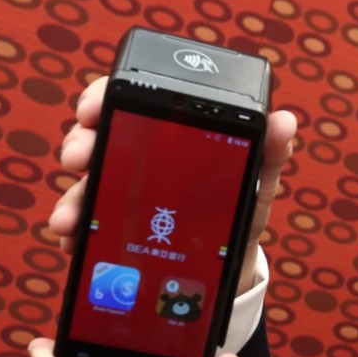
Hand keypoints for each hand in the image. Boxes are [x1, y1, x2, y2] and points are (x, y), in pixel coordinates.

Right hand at [49, 76, 296, 294]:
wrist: (231, 262)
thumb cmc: (241, 209)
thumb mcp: (257, 182)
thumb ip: (269, 152)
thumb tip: (285, 121)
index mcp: (170, 134)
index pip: (130, 99)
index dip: (104, 95)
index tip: (92, 108)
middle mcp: (139, 155)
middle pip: (96, 135)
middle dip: (80, 142)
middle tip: (79, 158)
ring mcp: (122, 190)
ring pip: (86, 182)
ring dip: (74, 198)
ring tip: (72, 218)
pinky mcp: (115, 224)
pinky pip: (89, 223)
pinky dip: (79, 232)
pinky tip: (76, 241)